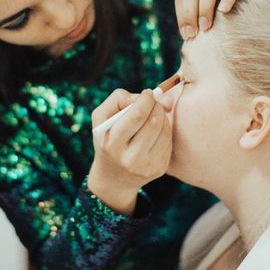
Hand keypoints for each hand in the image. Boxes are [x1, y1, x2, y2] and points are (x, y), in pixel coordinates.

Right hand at [88, 89, 171, 214]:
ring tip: (153, 115)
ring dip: (162, 116)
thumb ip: (119, 98)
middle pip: (154, 121)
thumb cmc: (108, 137)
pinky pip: (169, 140)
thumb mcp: (101, 117)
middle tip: (152, 102)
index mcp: (112, 144)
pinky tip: (155, 130)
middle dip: (156, 105)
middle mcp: (130, 158)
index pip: (137, 115)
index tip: (147, 94)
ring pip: (164, 129)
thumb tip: (152, 95)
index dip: (146, 99)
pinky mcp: (159, 169)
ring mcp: (146, 166)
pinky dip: (165, 129)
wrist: (113, 176)